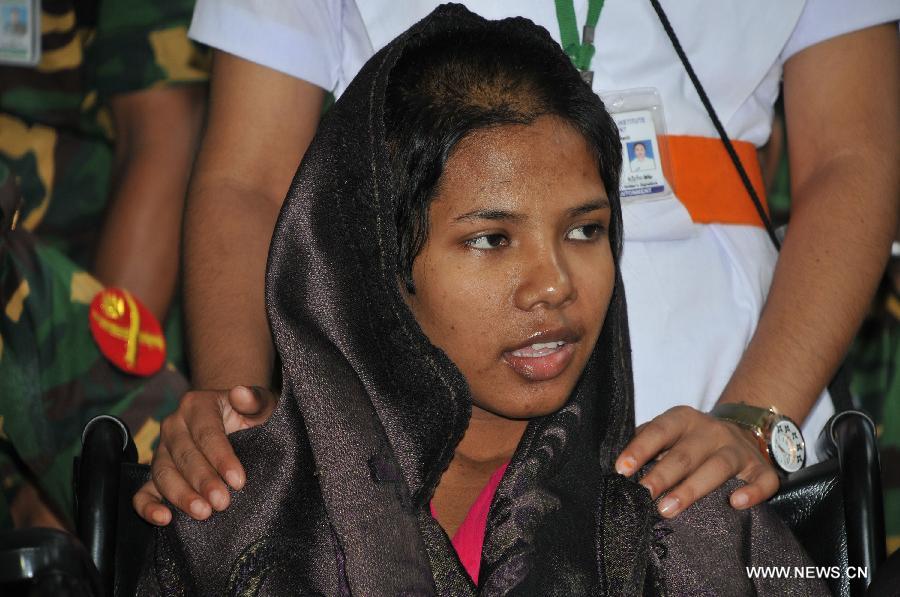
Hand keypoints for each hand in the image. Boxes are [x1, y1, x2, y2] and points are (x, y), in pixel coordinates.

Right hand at [133, 385, 276, 524]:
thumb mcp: (261, 404)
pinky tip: (163, 519)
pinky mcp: (155, 474)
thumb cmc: (250, 415)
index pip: (207, 433)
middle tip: (222, 503)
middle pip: (184, 455)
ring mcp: (161, 450)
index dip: (221, 458)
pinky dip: (148, 506)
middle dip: (203, 481)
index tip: (238, 481)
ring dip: (181, 495)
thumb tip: (240, 393)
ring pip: (163, 473)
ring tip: (202, 513)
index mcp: (197, 404)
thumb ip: (255, 399)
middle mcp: (174, 425)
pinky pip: (143, 491)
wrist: (235, 422)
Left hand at [614, 405, 779, 517]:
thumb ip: (649, 443)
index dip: (640, 449)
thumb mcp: (670, 431)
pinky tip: (736, 504)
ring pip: (717, 467)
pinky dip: (752, 492)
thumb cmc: (693, 439)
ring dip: (691, 489)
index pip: (659, 431)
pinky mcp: (762, 469)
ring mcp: (739, 449)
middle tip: (643, 495)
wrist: (744, 430)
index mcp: (684, 419)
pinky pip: (762, 480)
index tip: (622, 469)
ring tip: (668, 509)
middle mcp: (712, 431)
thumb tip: (623, 468)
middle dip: (661, 475)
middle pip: (685, 454)